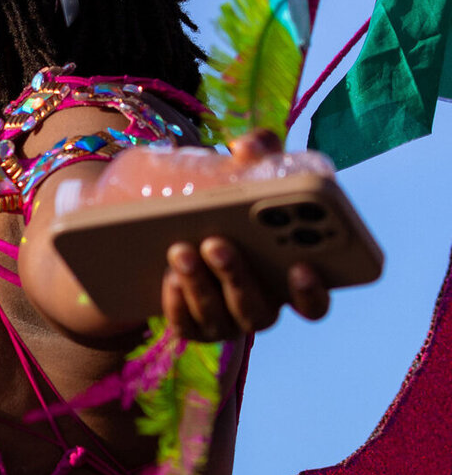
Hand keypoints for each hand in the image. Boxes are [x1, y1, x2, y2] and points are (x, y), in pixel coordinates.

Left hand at [160, 131, 329, 340]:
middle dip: (237, 276)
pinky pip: (185, 325)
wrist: (161, 231)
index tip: (301, 266)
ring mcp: (224, 322)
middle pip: (260, 311)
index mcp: (286, 280)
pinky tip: (166, 276)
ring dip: (200, 285)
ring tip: (179, 249)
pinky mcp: (190, 326)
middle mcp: (260, 308)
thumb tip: (247, 147)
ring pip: (219, 318)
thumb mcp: (242, 173)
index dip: (312, 292)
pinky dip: (176, 302)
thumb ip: (258, 154)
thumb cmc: (221, 201)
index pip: (313, 303)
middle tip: (216, 242)